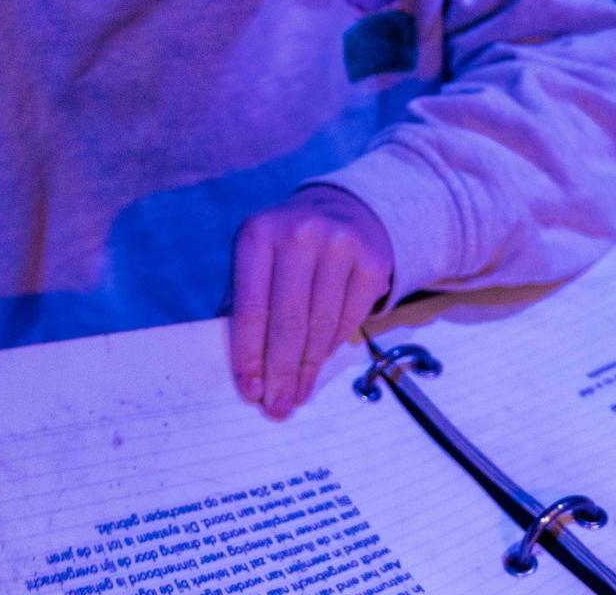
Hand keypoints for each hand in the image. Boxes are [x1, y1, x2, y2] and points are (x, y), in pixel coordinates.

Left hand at [229, 186, 393, 419]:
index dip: (249, 356)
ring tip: (298, 394)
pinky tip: (320, 362)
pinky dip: (333, 347)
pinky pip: (350, 319)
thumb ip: (244, 303)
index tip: (250, 391)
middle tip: (278, 407)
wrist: (341, 209)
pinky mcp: (372, 261)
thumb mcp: (256, 259)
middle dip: (281, 372)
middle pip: (288, 322)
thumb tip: (246, 369)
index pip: (251, 309)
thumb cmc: (285, 248)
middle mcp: (299, 235)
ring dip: (308, 368)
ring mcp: (340, 245)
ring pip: (321, 326)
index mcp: (258, 235)